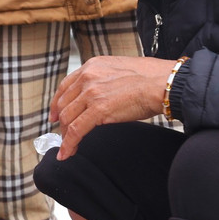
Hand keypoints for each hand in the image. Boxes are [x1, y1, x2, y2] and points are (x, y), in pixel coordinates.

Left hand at [49, 55, 177, 159]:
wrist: (163, 83)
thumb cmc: (151, 78)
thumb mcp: (120, 69)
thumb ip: (104, 79)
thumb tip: (100, 94)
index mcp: (92, 66)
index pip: (65, 86)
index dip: (57, 103)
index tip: (55, 114)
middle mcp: (87, 77)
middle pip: (64, 104)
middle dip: (61, 121)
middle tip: (63, 133)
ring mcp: (91, 93)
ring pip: (67, 118)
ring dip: (65, 135)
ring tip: (68, 146)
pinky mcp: (97, 110)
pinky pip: (76, 130)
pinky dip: (69, 144)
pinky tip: (68, 153)